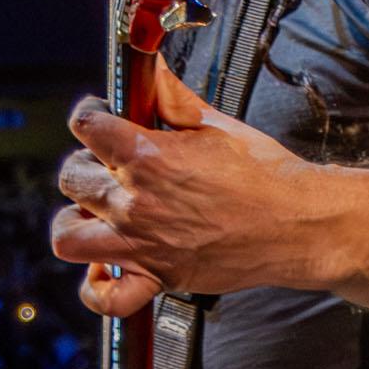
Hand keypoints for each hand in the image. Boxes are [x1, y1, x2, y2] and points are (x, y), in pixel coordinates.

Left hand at [51, 58, 325, 316]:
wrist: (300, 224)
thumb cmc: (266, 176)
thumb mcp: (216, 123)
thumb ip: (173, 97)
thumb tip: (151, 70)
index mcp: (148, 157)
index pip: (86, 127)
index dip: (90, 118)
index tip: (101, 122)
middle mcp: (136, 202)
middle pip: (71, 179)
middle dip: (87, 168)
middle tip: (110, 169)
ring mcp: (142, 243)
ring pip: (69, 237)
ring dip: (76, 222)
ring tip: (97, 215)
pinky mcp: (159, 277)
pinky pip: (106, 297)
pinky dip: (98, 287)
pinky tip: (106, 268)